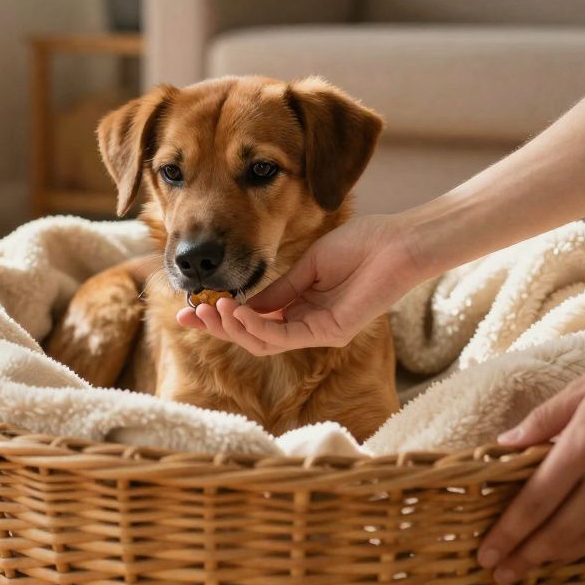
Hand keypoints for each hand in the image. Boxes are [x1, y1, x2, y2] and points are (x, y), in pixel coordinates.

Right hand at [175, 213, 424, 354]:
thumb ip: (277, 289)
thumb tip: (241, 304)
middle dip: (217, 327)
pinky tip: (235, 310)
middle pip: (252, 336)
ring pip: (263, 342)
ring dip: (231, 328)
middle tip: (186, 317)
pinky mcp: (330, 334)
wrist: (397, 243)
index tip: (190, 306)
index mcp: (301, 307)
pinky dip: (255, 326)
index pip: (254, 320)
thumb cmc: (361, 245)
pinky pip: (283, 338)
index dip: (220, 315)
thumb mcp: (306, 265)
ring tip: (208, 310)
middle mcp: (307, 325)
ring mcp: (319, 333)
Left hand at [476, 337, 584, 584]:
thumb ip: (539, 421)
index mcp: (584, 446)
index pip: (536, 501)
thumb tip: (502, 445)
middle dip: (525, 556)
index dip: (508, 532)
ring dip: (555, 556)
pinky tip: (570, 549)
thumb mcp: (579, 389)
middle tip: (499, 573)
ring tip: (527, 565)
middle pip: (559, 531)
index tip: (486, 551)